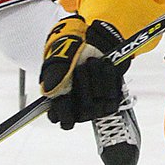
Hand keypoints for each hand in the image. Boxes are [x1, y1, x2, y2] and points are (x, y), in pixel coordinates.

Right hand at [39, 15, 128, 129]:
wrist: (94, 42)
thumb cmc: (72, 54)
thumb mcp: (58, 61)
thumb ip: (54, 75)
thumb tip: (51, 90)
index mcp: (61, 102)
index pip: (64, 121)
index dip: (66, 113)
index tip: (67, 98)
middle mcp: (79, 108)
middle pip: (85, 111)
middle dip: (83, 85)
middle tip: (81, 67)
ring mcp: (96, 106)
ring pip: (99, 106)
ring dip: (97, 79)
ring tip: (93, 61)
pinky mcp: (111, 100)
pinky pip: (113, 98)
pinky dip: (109, 78)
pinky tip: (105, 65)